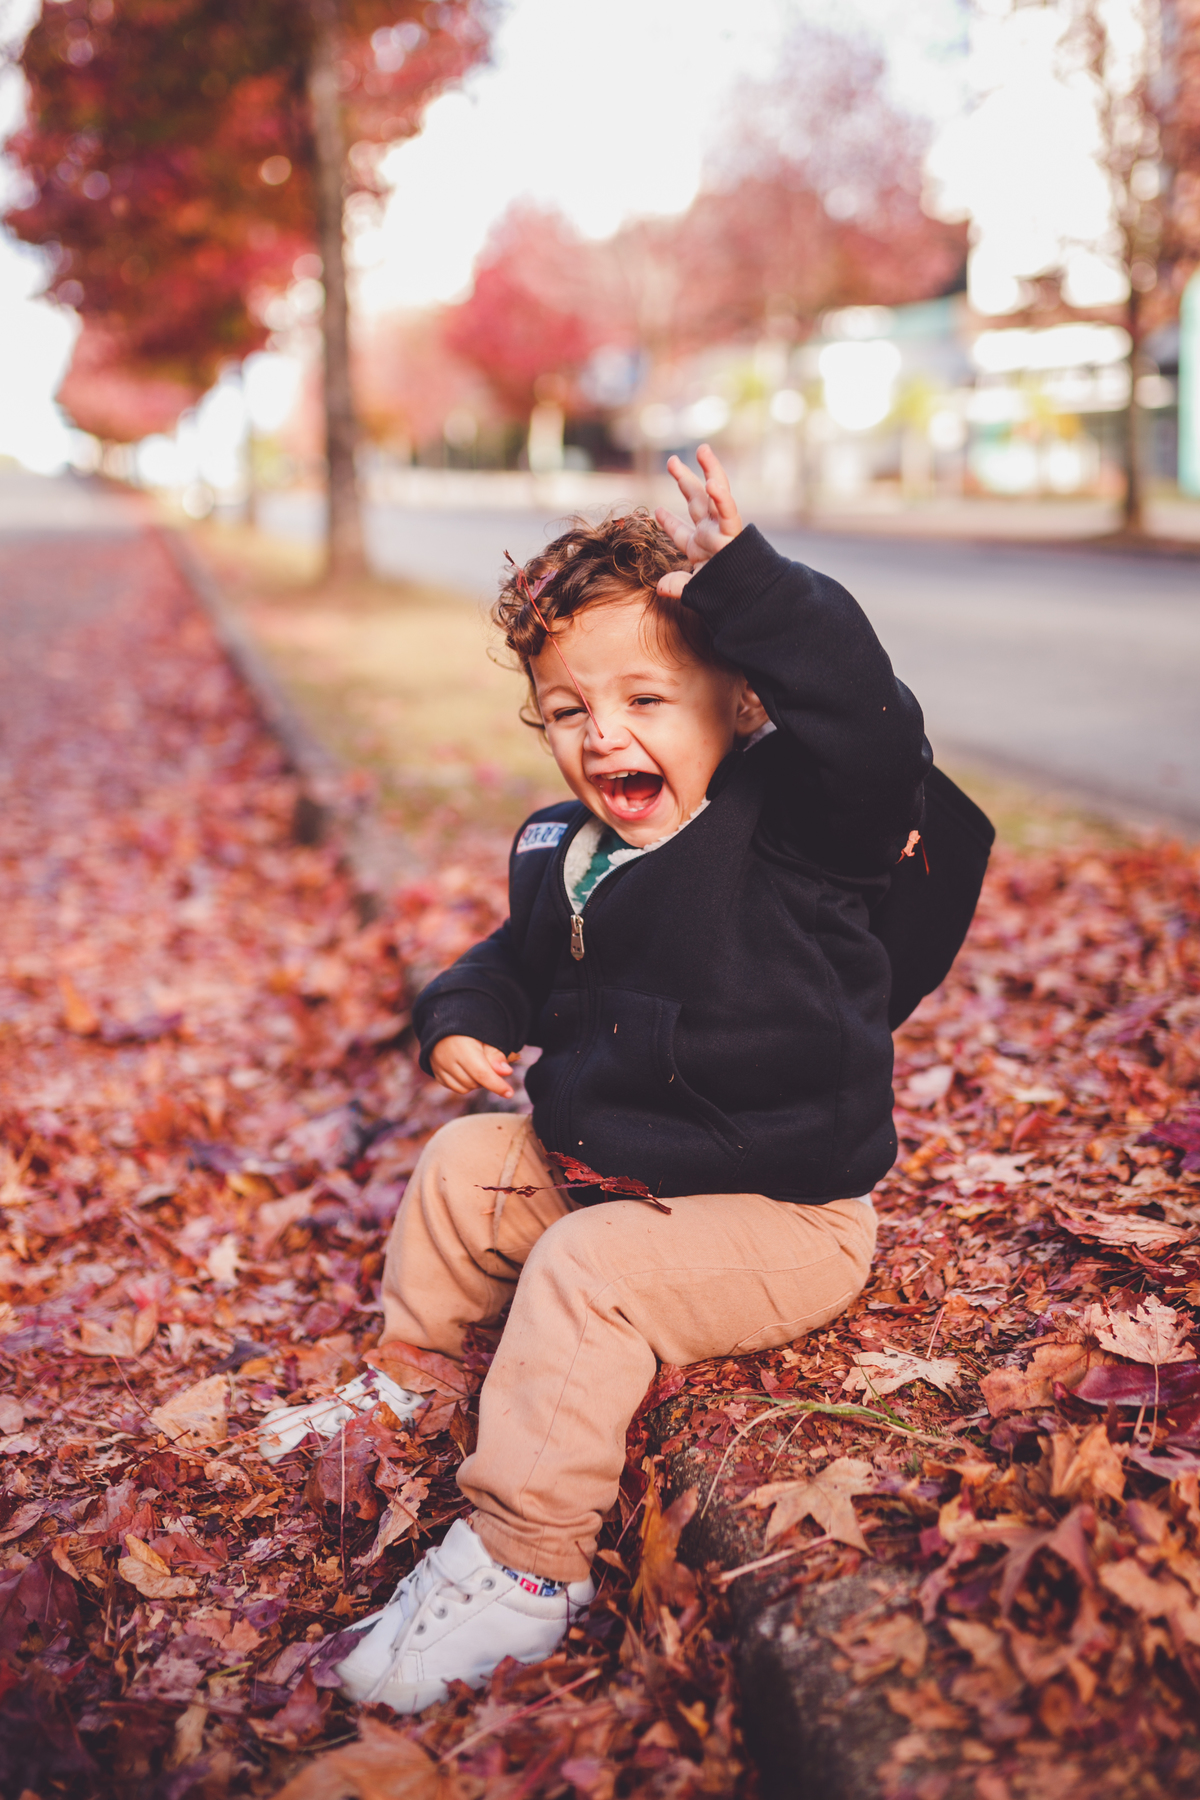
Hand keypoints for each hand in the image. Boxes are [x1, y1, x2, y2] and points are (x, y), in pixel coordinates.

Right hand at [430, 1036, 519, 1098]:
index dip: (497, 1085)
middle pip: (474, 1083)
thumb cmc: (470, 1030)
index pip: (482, 1073)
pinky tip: (467, 1070)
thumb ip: (496, 1055)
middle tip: (489, 1064)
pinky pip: (454, 1087)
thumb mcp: (486, 1037)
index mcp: (462, 1048)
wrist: (446, 1023)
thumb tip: (506, 1072)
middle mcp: (447, 1059)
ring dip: (475, 1082)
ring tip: (477, 1065)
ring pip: (464, 1088)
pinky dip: (464, 1084)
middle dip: (486, 1079)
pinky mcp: (435, 1072)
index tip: (509, 1093)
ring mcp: (439, 1067)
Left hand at [654, 443, 743, 597]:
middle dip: (685, 480)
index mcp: (699, 546)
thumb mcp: (694, 590)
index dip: (668, 521)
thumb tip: (660, 588)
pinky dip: (721, 497)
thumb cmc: (722, 594)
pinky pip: (729, 511)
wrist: (748, 598)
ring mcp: (722, 529)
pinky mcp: (734, 532)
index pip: (680, 531)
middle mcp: (711, 533)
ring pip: (717, 493)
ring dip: (711, 470)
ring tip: (703, 450)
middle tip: (672, 461)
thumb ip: (677, 586)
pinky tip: (713, 481)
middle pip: (697, 500)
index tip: (656, 511)